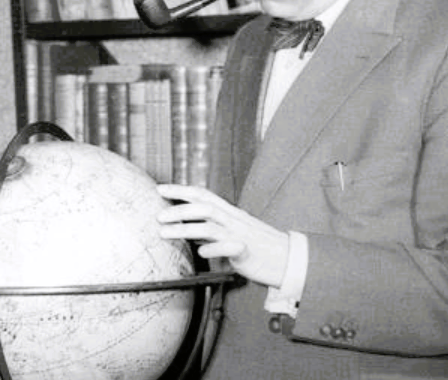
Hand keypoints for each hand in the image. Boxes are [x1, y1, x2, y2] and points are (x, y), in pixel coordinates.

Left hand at [157, 184, 289, 287]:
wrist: (289, 259)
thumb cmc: (258, 248)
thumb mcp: (233, 233)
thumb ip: (212, 230)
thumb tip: (187, 231)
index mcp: (230, 213)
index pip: (203, 195)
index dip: (180, 190)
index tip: (159, 188)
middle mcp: (234, 220)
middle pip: (204, 207)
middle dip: (178, 208)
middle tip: (158, 215)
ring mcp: (241, 235)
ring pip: (210, 226)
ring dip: (185, 228)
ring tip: (164, 233)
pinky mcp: (247, 252)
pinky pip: (230, 247)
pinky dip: (213, 249)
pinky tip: (201, 252)